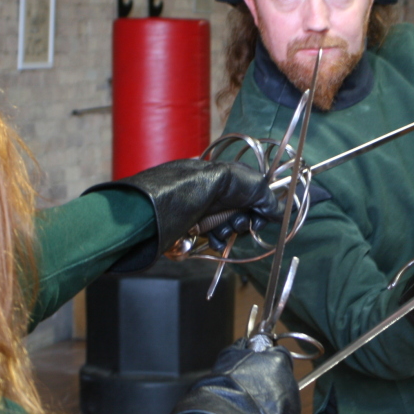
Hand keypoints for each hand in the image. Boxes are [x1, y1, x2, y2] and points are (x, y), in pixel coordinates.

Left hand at [84, 159, 281, 268]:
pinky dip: (214, 241)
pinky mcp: (187, 229)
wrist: (135, 220)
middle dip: (242, 220)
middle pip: (242, 207)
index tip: (261, 218)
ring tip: (218, 236)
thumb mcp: (218, 180)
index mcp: (215, 171)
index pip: (252, 186)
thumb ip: (254, 189)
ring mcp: (197, 210)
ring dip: (228, 233)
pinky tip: (209, 242)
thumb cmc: (172, 195)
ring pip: (227, 225)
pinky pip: (211, 236)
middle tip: (236, 226)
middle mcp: (208, 188)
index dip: (260, 203)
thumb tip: (278, 207)